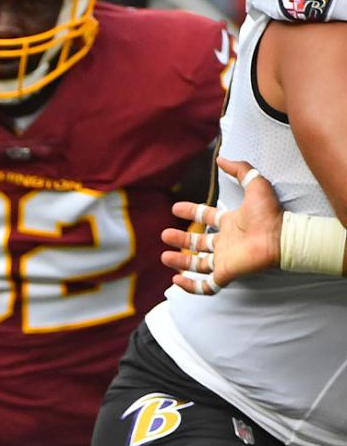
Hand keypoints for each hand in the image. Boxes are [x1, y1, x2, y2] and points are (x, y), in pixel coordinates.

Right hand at [161, 157, 282, 294]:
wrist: (280, 238)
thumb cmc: (270, 213)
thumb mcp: (255, 184)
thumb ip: (240, 169)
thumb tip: (221, 158)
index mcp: (231, 223)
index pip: (206, 218)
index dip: (191, 212)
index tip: (176, 208)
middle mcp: (226, 242)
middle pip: (198, 243)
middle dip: (180, 240)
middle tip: (164, 235)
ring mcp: (225, 260)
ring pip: (198, 265)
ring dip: (180, 262)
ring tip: (165, 256)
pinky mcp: (226, 274)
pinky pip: (206, 286)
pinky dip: (190, 286)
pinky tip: (177, 280)